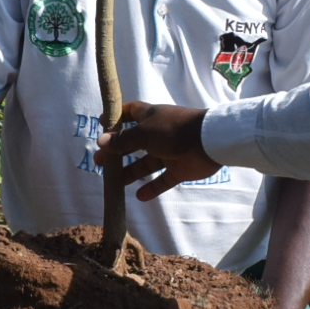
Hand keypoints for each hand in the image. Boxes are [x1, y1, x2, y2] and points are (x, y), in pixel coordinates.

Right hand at [95, 101, 219, 200]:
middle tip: (100, 162)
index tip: (102, 123)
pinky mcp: (179, 169)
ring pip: (146, 163)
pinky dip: (152, 188)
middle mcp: (158, 134)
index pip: (131, 112)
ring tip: (115, 182)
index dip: (117, 117)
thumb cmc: (173, 130)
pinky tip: (139, 196)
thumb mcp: (144, 133)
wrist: (208, 142)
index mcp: (151, 117)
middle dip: (117, 151)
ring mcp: (169, 152)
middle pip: (134, 142)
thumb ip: (123, 140)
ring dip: (131, 172)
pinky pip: (163, 180)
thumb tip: (100, 142)